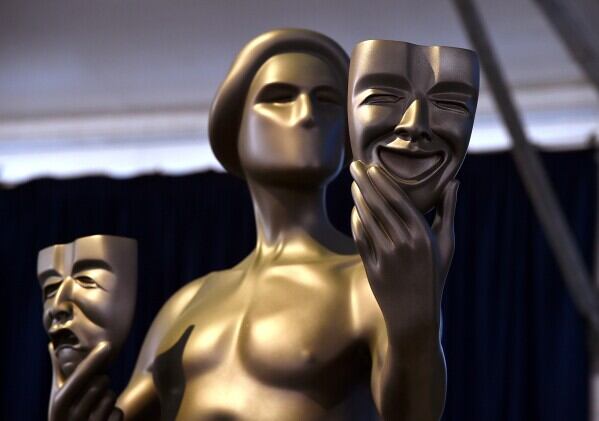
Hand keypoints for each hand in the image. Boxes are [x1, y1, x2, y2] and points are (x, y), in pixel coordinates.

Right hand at [48, 341, 123, 420]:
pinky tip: (103, 420)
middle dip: (101, 381)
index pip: (78, 378)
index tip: (107, 345)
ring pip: (110, 396)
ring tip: (96, 406)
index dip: (93, 360)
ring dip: (108, 397)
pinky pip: (118, 413)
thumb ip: (59, 372)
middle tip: (94, 389)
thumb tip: (52, 344)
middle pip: (99, 383)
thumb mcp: (58, 398)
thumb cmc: (66, 417)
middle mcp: (70, 419)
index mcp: (58, 406)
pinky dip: (114, 413)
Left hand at [350, 161, 458, 334]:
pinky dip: (356, 222)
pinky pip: (360, 239)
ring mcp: (387, 257)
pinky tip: (354, 210)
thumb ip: (448, 211)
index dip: (383, 181)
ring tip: (353, 184)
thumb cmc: (434, 275)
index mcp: (423, 235)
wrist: (415, 316)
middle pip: (380, 205)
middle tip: (354, 166)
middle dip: (365, 182)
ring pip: (367, 220)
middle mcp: (404, 244)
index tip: (372, 167)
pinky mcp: (373, 269)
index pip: (398, 200)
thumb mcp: (446, 244)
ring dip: (358, 199)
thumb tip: (454, 182)